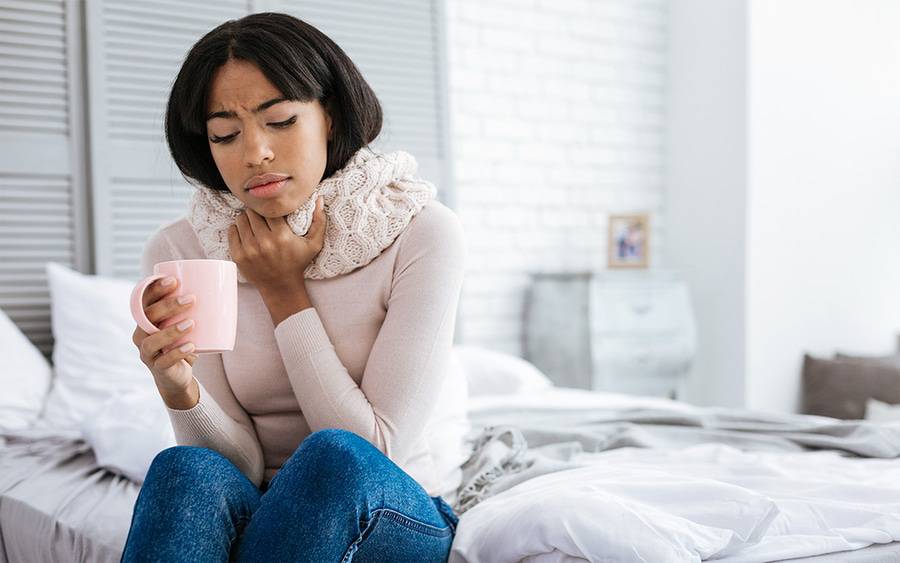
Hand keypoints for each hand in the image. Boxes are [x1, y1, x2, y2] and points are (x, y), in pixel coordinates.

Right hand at [132, 277, 197, 393]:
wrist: (177, 375)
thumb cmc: (182, 342)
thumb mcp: (185, 324)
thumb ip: (195, 309)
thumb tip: (223, 287)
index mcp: (146, 320)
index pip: (145, 301)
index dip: (155, 289)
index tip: (174, 280)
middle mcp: (141, 335)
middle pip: (147, 317)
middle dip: (168, 306)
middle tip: (191, 299)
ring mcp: (147, 353)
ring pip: (151, 341)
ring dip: (171, 331)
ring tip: (191, 323)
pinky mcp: (157, 368)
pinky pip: (163, 361)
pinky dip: (177, 353)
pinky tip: (191, 346)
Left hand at [228, 196, 326, 290]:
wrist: (281, 287)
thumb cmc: (298, 263)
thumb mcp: (314, 244)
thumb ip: (319, 221)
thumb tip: (319, 199)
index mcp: (282, 236)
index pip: (268, 209)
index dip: (269, 208)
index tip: (270, 212)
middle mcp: (265, 243)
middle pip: (252, 212)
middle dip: (256, 212)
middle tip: (261, 217)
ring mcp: (250, 250)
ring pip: (240, 220)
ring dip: (246, 219)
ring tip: (253, 225)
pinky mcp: (239, 256)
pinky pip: (232, 231)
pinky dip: (237, 229)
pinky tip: (246, 234)